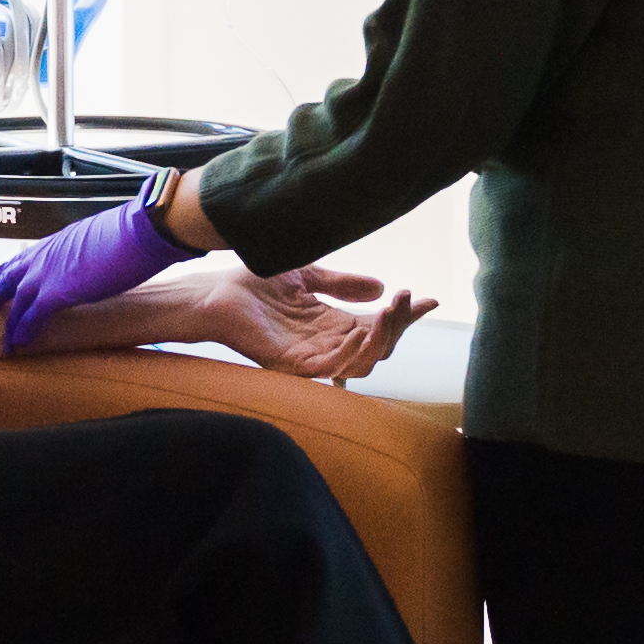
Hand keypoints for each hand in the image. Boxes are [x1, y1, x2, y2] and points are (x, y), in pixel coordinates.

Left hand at [0, 195, 187, 349]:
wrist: (140, 230)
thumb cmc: (131, 233)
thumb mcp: (101, 240)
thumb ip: (88, 252)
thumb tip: (95, 261)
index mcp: (55, 242)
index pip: (20, 259)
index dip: (2, 272)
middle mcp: (45, 255)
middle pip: (6, 278)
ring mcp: (48, 272)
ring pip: (13, 299)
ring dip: (1, 319)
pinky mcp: (58, 291)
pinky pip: (33, 316)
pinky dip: (23, 331)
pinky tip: (17, 345)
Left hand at [184, 263, 439, 384]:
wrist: (214, 292)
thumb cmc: (253, 284)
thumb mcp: (308, 275)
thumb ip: (342, 283)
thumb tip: (381, 288)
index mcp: (331, 325)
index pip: (377, 326)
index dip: (403, 315)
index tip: (428, 299)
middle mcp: (326, 345)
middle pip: (377, 346)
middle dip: (398, 324)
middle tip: (409, 298)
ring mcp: (310, 358)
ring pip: (361, 361)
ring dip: (382, 337)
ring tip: (393, 310)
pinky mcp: (292, 365)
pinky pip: (331, 368)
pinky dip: (353, 353)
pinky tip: (365, 330)